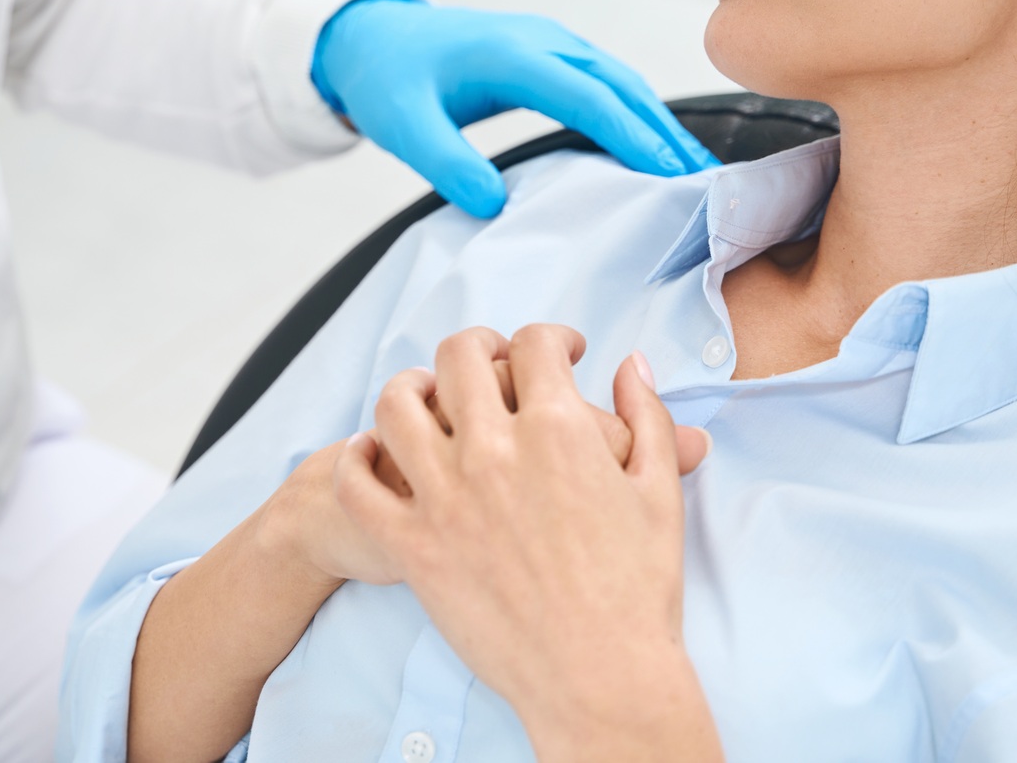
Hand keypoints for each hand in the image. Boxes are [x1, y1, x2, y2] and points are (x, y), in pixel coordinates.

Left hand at [310, 0, 715, 216]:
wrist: (371, 36)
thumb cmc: (386, 80)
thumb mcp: (403, 127)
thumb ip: (446, 164)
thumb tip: (492, 204)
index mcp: (509, 54)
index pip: (585, 96)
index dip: (629, 135)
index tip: (667, 175)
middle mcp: (540, 39)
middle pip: (618, 84)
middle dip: (662, 132)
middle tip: (702, 183)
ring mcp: (548, 41)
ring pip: (619, 79)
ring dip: (656, 121)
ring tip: (691, 170)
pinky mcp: (550, 52)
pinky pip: (605, 79)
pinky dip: (636, 110)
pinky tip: (653, 145)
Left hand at [335, 326, 722, 762]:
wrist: (601, 678)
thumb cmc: (639, 591)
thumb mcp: (660, 491)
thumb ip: (647, 415)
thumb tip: (631, 364)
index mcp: (558, 430)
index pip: (534, 345)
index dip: (551, 338)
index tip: (560, 352)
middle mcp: (494, 451)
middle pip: (459, 357)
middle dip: (479, 346)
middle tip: (491, 361)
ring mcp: (444, 497)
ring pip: (396, 404)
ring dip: (411, 387)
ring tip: (427, 397)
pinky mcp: (411, 546)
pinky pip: (356, 484)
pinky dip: (356, 457)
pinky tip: (373, 452)